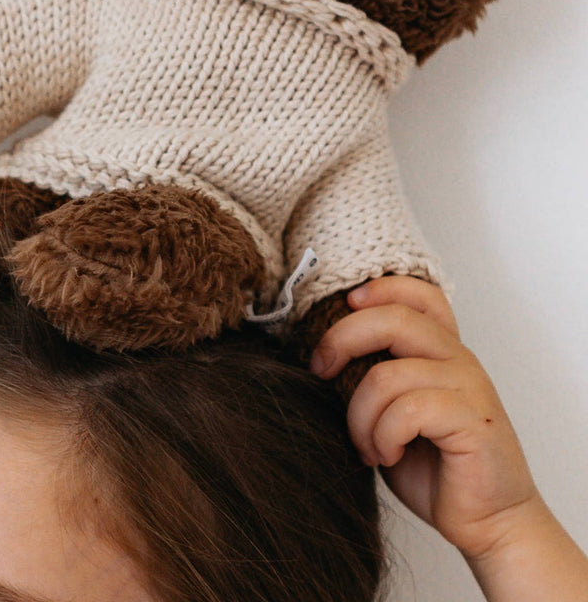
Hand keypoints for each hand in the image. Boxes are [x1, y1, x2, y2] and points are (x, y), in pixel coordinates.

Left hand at [309, 276, 541, 560]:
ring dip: (359, 415)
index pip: (420, 293)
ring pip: (387, 375)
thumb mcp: (392, 410)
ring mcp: (469, 387)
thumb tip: (320, 354)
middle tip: (320, 371)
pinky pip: (407, 411)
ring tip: (365, 445)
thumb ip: (372, 376)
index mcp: (441, 349)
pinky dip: (382, 436)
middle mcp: (458, 358)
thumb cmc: (432, 466)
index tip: (347, 302)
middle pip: (393, 319)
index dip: (382, 287)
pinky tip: (387, 455)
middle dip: (341, 339)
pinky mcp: (474, 420)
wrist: (489, 522)